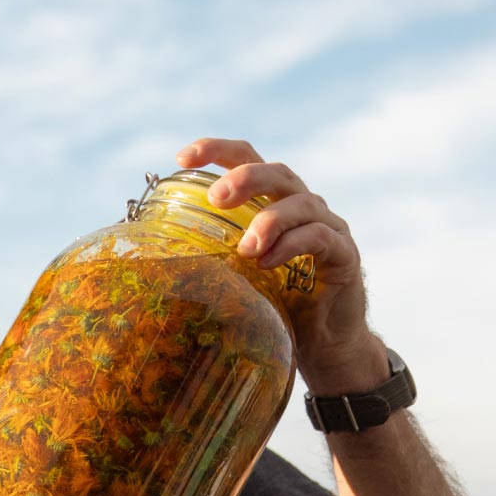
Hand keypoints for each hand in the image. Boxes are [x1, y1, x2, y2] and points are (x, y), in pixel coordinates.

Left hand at [175, 138, 386, 394]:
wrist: (324, 345)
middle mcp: (302, 205)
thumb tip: (152, 257)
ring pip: (301, 204)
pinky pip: (319, 238)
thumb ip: (211, 256)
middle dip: (245, 178)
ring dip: (269, 221)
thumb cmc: (276, 305)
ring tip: (245, 249)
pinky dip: (292, 246)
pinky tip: (269, 264)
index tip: (182, 158)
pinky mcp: (344, 254)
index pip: (247, 158)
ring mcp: (328, 226)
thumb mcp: (237, 276)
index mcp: (272, 201)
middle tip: (216, 198)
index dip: (216, 150)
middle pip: (277, 172)